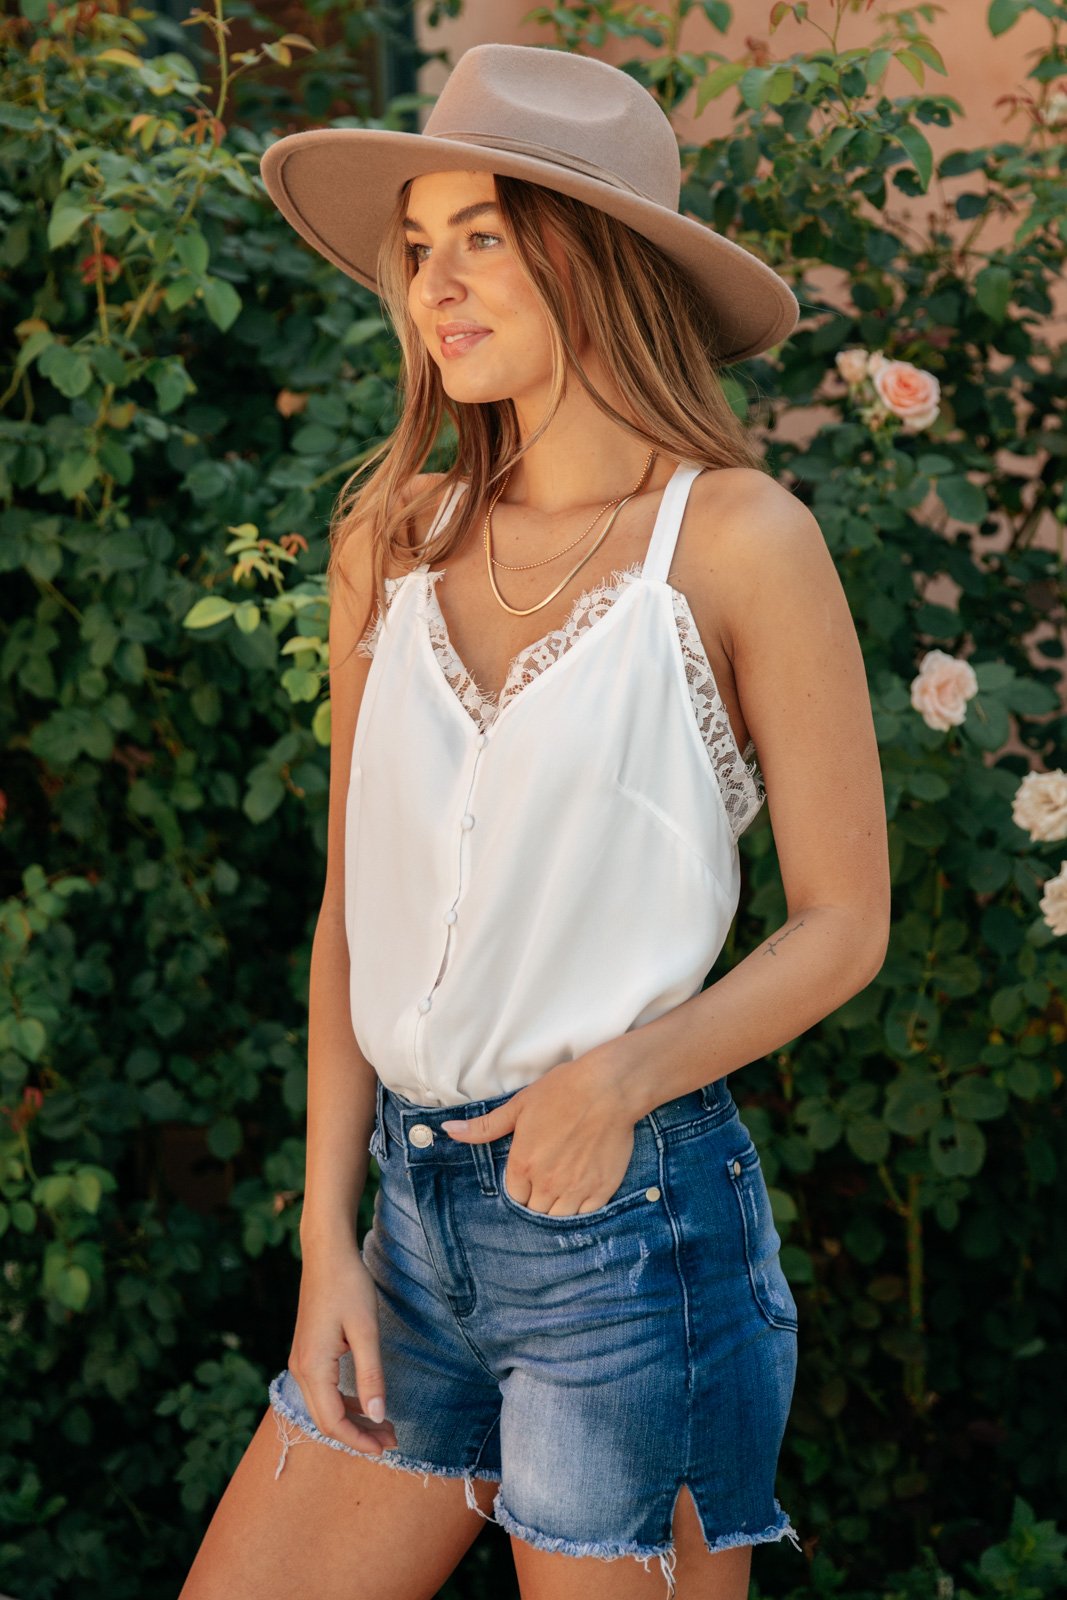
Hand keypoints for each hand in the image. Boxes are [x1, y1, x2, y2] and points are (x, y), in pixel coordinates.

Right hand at [288, 1241, 397, 1457]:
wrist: (327, 1253)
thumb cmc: (348, 1286)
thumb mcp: (366, 1331)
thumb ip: (371, 1375)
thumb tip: (377, 1416)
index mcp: (313, 1368)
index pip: (333, 1422)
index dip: (359, 1440)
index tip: (387, 1447)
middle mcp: (301, 1369)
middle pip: (326, 1420)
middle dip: (358, 1435)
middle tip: (392, 1440)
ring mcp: (301, 1361)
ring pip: (324, 1406)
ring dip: (353, 1420)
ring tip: (384, 1425)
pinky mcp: (308, 1352)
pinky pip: (323, 1390)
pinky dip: (344, 1402)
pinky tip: (365, 1401)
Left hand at [441, 1053, 637, 1216]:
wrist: (608, 1088)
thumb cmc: (562, 1091)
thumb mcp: (519, 1105)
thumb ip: (484, 1127)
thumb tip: (449, 1131)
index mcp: (523, 1164)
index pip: (514, 1196)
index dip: (520, 1186)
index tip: (529, 1175)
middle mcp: (547, 1183)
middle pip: (535, 1210)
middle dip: (537, 1199)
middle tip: (547, 1179)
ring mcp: (576, 1189)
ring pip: (558, 1217)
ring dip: (557, 1207)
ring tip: (564, 1186)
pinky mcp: (602, 1189)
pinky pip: (586, 1215)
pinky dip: (581, 1208)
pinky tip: (582, 1191)